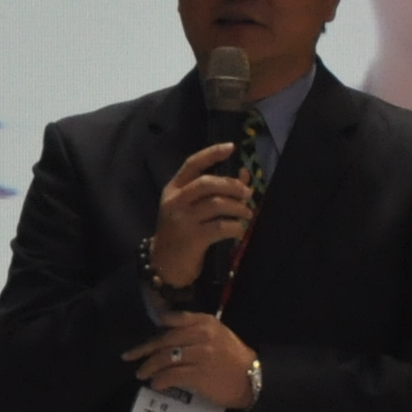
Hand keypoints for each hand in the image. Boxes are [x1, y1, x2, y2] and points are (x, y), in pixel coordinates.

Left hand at [122, 311, 258, 411]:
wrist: (252, 378)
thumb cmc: (233, 357)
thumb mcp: (217, 334)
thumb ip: (194, 329)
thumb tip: (165, 331)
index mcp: (205, 323)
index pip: (174, 319)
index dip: (155, 327)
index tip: (143, 335)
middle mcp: (202, 335)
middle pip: (165, 340)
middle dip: (144, 349)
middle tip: (129, 356)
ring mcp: (200, 355)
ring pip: (165, 358)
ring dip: (149, 366)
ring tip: (141, 373)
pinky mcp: (199, 374)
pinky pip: (172, 375)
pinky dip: (160, 380)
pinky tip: (155, 384)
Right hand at [149, 144, 254, 290]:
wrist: (164, 264)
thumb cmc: (181, 232)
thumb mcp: (191, 208)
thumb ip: (215, 191)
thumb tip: (244, 175)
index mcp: (173, 189)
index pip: (192, 164)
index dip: (212, 154)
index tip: (231, 147)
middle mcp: (175, 201)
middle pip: (207, 183)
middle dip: (232, 185)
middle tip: (248, 193)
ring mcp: (182, 219)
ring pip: (217, 204)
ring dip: (238, 207)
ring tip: (247, 213)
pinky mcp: (192, 238)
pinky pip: (221, 227)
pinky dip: (235, 227)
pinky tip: (238, 230)